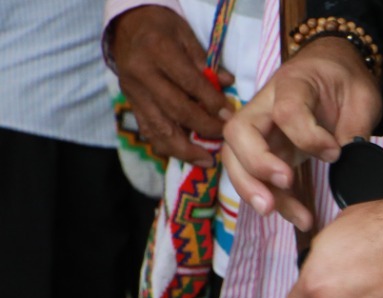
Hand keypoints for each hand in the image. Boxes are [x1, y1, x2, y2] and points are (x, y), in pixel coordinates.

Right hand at [109, 5, 234, 166]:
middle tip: (224, 137)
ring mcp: (134, 92)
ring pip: (158, 128)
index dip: (212, 103)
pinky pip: (148, 131)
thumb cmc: (162, 28)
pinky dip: (167, 146)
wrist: (127, 26)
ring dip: (184, 149)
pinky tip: (186, 155)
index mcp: (158, 51)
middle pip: (176, 110)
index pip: (189, 84)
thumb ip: (204, 62)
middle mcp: (142, 74)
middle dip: (204, 128)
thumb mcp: (185, 34)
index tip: (230, 116)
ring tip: (205, 160)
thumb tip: (227, 84)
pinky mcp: (131, 104)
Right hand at [222, 37, 381, 228]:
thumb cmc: (344, 81)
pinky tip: (300, 218)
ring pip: (237, 159)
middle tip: (286, 183)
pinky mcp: (268, 152)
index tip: (335, 152)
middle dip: (256, 164)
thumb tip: (349, 159)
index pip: (285, 111)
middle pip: (239, 133)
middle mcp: (265, 107)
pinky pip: (258, 178)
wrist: (331, 73)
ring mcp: (262, 131)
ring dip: (254, 190)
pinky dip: (275, 200)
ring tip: (282, 213)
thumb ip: (355, 124)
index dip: (308, 136)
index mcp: (292, 84)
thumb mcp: (361, 95)